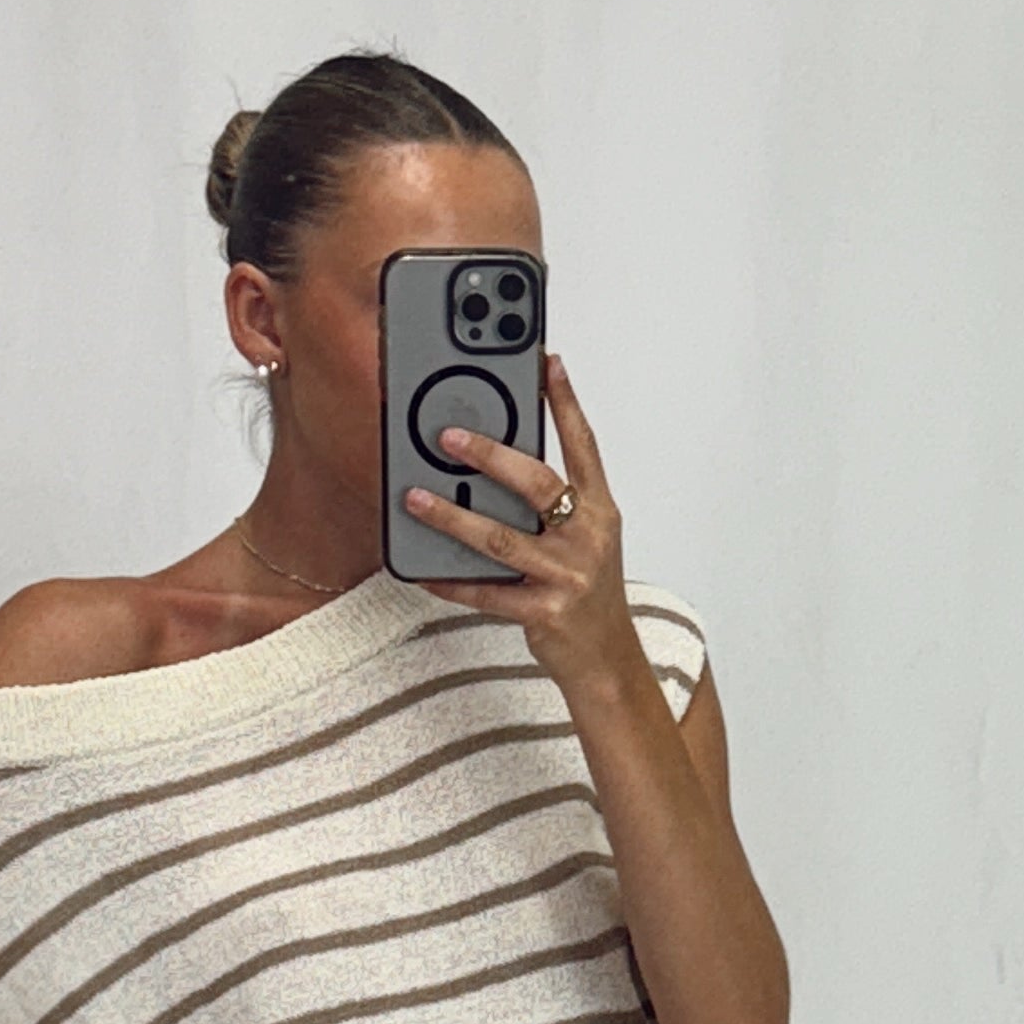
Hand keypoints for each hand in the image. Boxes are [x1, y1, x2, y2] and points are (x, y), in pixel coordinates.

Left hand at [399, 352, 642, 696]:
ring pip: (502, 538)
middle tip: (450, 437)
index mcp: (601, 511)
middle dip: (492, 456)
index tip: (546, 363)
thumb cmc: (587, 593)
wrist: (607, 660)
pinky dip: (452, 580)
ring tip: (416, 498)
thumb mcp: (586, 540)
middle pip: (539, 485)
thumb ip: (554, 504)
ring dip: (453, 517)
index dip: (565, 402)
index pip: (584, 446)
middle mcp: (588, 538)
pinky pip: (488, 592)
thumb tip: (498, 463)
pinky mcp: (544, 612)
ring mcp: (567, 576)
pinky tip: (425, 569)